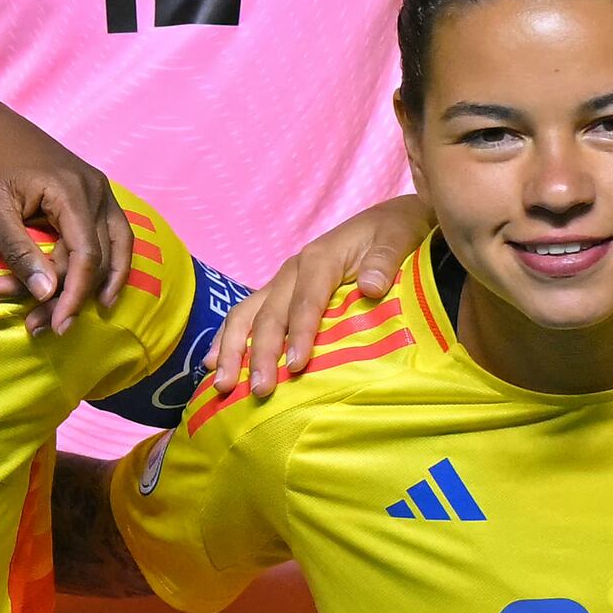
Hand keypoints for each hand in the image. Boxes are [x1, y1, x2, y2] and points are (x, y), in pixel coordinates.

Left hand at [0, 86, 118, 335]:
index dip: (73, 296)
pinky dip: (108, 261)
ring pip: (114, 247)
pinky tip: (99, 288)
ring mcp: (98, 187)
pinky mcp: (93, 190)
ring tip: (81, 314)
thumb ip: (20, 252)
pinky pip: (112, 232)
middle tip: (39, 327)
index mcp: (72, 191)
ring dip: (98, 284)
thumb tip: (46, 294)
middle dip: (71, 296)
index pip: (86, 257)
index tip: (54, 326)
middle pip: (97, 257)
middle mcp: (95, 189)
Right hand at [213, 198, 426, 390]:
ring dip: (232, 350)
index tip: (296, 366)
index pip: (305, 300)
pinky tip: (214, 365)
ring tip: (223, 384)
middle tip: (259, 390)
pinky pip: (246, 316)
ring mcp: (281, 283)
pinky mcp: (279, 294)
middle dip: (260, 353)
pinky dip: (228, 340)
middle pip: (268, 314)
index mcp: (319, 258)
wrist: (388, 222)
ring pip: (246, 315)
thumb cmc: (394, 233)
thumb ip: (384, 261)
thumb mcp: (398, 238)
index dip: (299, 333)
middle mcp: (292, 270)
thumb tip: (371, 286)